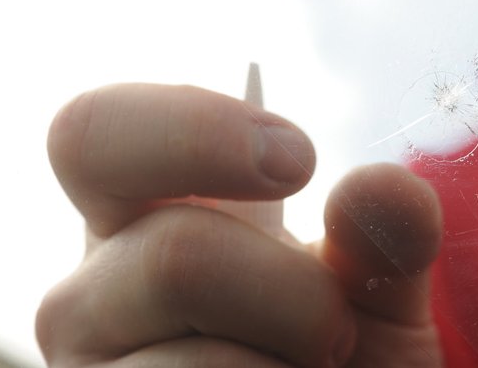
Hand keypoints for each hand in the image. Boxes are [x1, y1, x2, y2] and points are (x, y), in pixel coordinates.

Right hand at [36, 83, 442, 366]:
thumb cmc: (342, 344)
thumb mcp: (377, 280)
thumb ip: (385, 228)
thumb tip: (376, 185)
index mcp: (144, 213)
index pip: (92, 135)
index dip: (195, 133)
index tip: (297, 162)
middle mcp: (94, 289)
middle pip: (174, 256)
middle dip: (291, 292)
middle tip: (335, 327)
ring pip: (203, 358)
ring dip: (293, 364)